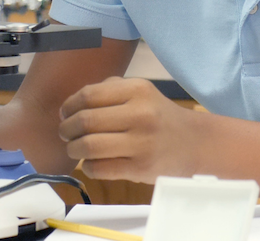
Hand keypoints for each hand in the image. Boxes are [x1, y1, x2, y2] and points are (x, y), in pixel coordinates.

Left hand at [58, 77, 204, 182]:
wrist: (194, 143)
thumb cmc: (159, 116)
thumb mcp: (141, 92)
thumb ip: (108, 91)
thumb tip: (70, 106)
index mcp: (137, 90)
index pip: (88, 95)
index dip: (69, 106)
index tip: (65, 114)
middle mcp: (139, 114)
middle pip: (85, 121)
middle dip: (67, 129)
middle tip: (65, 133)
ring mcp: (141, 143)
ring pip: (89, 146)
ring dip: (73, 149)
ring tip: (74, 149)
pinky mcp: (141, 169)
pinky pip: (100, 169)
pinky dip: (88, 167)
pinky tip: (91, 163)